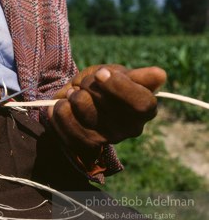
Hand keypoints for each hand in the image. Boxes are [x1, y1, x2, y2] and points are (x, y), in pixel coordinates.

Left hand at [47, 64, 165, 163]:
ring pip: (82, 109)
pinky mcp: (84, 145)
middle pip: (105, 103)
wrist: (78, 100)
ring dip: (73, 96)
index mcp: (144, 109)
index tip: (101, 74)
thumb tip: (160, 75)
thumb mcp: (119, 74)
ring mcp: (106, 139)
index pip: (141, 103)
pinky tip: (62, 105)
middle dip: (89, 85)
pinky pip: (65, 122)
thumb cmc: (103, 86)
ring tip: (74, 95)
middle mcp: (129, 129)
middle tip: (85, 83)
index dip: (119, 86)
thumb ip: (137, 76)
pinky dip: (59, 109)